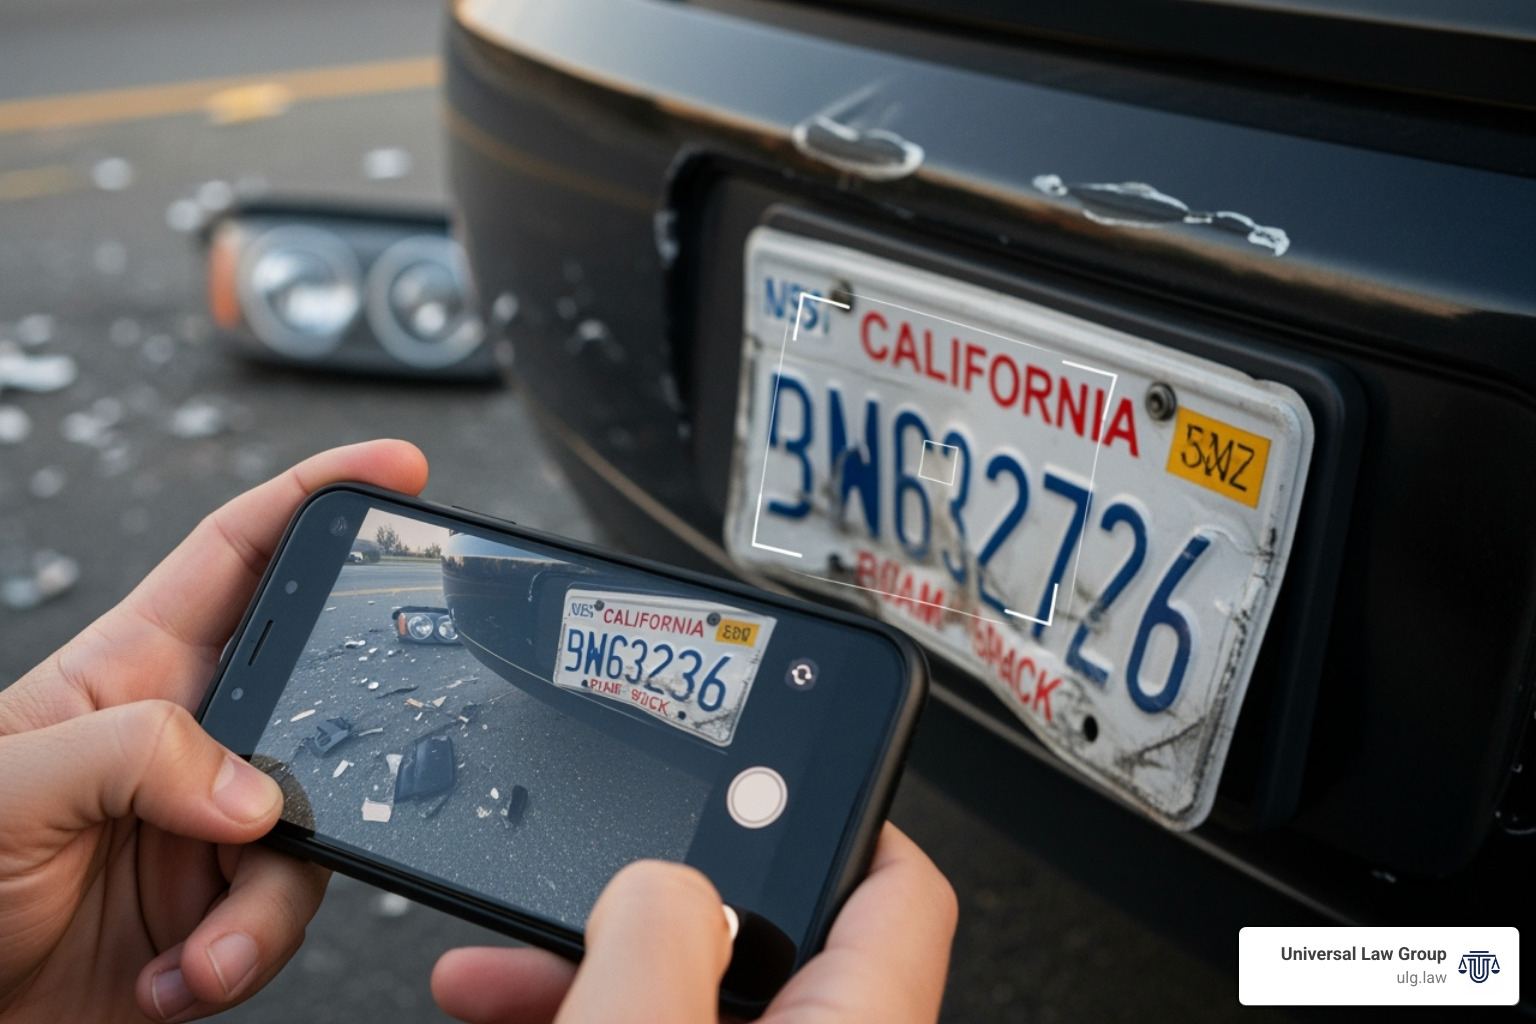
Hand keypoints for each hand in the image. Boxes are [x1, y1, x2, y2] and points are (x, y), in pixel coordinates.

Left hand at [0, 440, 428, 1022]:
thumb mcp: (9, 784)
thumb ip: (133, 753)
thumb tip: (254, 788)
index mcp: (130, 671)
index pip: (240, 554)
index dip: (315, 497)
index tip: (394, 470)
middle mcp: (186, 741)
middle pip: (316, 690)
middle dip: (351, 721)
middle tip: (347, 756)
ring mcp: (210, 825)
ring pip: (317, 824)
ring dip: (270, 897)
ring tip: (206, 941)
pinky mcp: (221, 910)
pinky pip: (286, 915)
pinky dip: (247, 953)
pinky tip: (184, 971)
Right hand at [431, 822, 957, 1023]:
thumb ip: (657, 940)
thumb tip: (656, 880)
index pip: (897, 883)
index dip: (841, 804)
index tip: (775, 761)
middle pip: (762, 929)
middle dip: (651, 890)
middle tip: (585, 862)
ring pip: (685, 992)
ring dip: (592, 959)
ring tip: (497, 959)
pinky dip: (586, 1013)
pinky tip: (503, 1001)